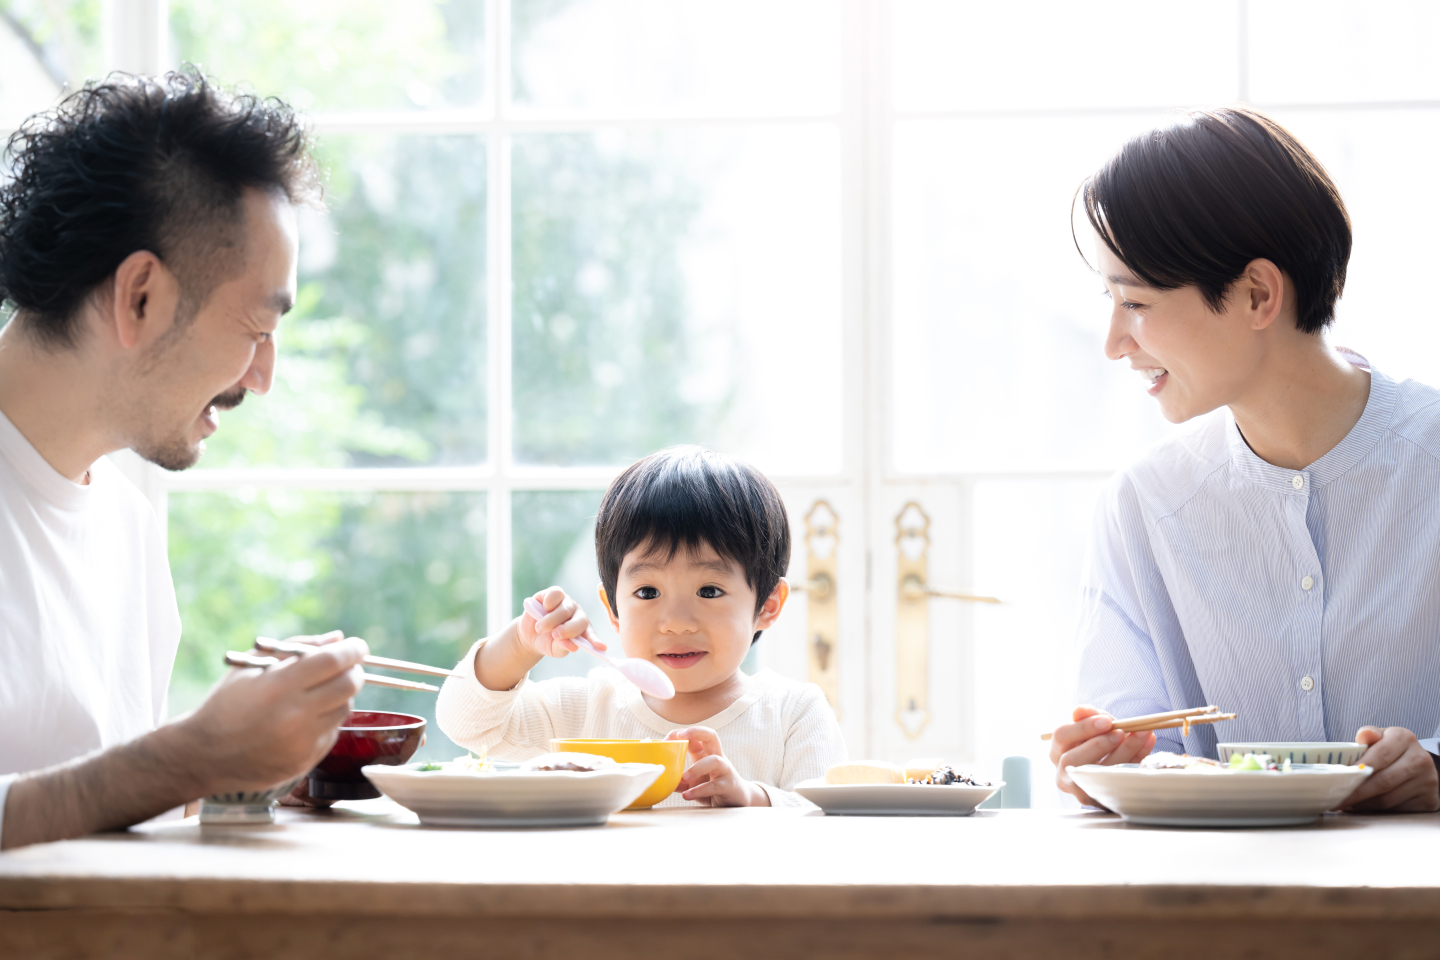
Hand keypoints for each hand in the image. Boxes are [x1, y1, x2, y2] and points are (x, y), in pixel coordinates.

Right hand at [181, 632, 367, 794]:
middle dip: (353, 671)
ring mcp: (302, 741)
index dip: (352, 650)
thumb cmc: (227, 703)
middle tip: (347, 666)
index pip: (332, 661)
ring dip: (339, 696)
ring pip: (344, 709)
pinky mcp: (306, 760)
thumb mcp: (252, 666)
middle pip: (348, 686)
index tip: (357, 646)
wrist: (204, 755)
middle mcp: (295, 715)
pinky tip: (305, 718)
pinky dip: (326, 720)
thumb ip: (297, 647)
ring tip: (317, 693)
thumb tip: (337, 638)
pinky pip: (332, 732)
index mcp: (279, 686)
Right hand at [518, 587, 603, 658]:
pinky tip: (543, 608)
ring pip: (565, 609)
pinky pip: (556, 594)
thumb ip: (563, 647)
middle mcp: (577, 614)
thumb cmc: (546, 641)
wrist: (529, 632)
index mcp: (581, 630)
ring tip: (540, 628)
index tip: (601, 648)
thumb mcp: (554, 649)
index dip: (595, 641)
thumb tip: (572, 646)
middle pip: (580, 620)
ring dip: (551, 621)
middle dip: (568, 629)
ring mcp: (566, 603)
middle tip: (555, 635)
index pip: (591, 635)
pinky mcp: (554, 593)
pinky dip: (548, 603)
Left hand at [667, 726, 768, 806]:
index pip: (697, 736)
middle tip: (681, 736)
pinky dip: (700, 790)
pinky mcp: (729, 786)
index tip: (666, 738)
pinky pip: (715, 785)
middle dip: (696, 732)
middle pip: (711, 736)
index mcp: (707, 754)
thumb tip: (661, 779)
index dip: (683, 733)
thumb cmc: (713, 788)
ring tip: (684, 778)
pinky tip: (687, 795)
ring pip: (715, 761)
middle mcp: (717, 758)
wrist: (737, 801)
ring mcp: (725, 771)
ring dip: (697, 768)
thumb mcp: (693, 783)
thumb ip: (679, 781)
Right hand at [1048, 705, 1156, 807]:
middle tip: (1120, 732)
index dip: (1083, 727)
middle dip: (1099, 745)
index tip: (1106, 720)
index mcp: (1057, 752)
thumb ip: (1088, 716)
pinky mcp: (1102, 800)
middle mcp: (1064, 774)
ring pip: (1099, 773)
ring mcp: (1082, 791)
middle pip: (1073, 760)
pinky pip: (1120, 781)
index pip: (1061, 736)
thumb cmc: (1096, 743)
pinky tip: (1148, 743)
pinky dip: (1137, 760)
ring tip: (1143, 733)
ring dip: (1125, 751)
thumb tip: (1080, 710)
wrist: (1108, 769)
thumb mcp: (1092, 727)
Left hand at [1340, 726, 1439, 812]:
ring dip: (1362, 804)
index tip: (1339, 778)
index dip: (1358, 768)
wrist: (1416, 763)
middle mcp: (1420, 759)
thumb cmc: (1389, 749)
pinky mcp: (1428, 800)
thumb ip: (1368, 735)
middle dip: (1356, 792)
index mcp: (1404, 738)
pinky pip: (1396, 810)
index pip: (1379, 754)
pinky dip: (1375, 810)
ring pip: (1388, 799)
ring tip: (1345, 803)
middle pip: (1383, 781)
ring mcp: (1427, 781)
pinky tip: (1362, 807)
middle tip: (1336, 799)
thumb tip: (1363, 736)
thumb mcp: (1379, 737)